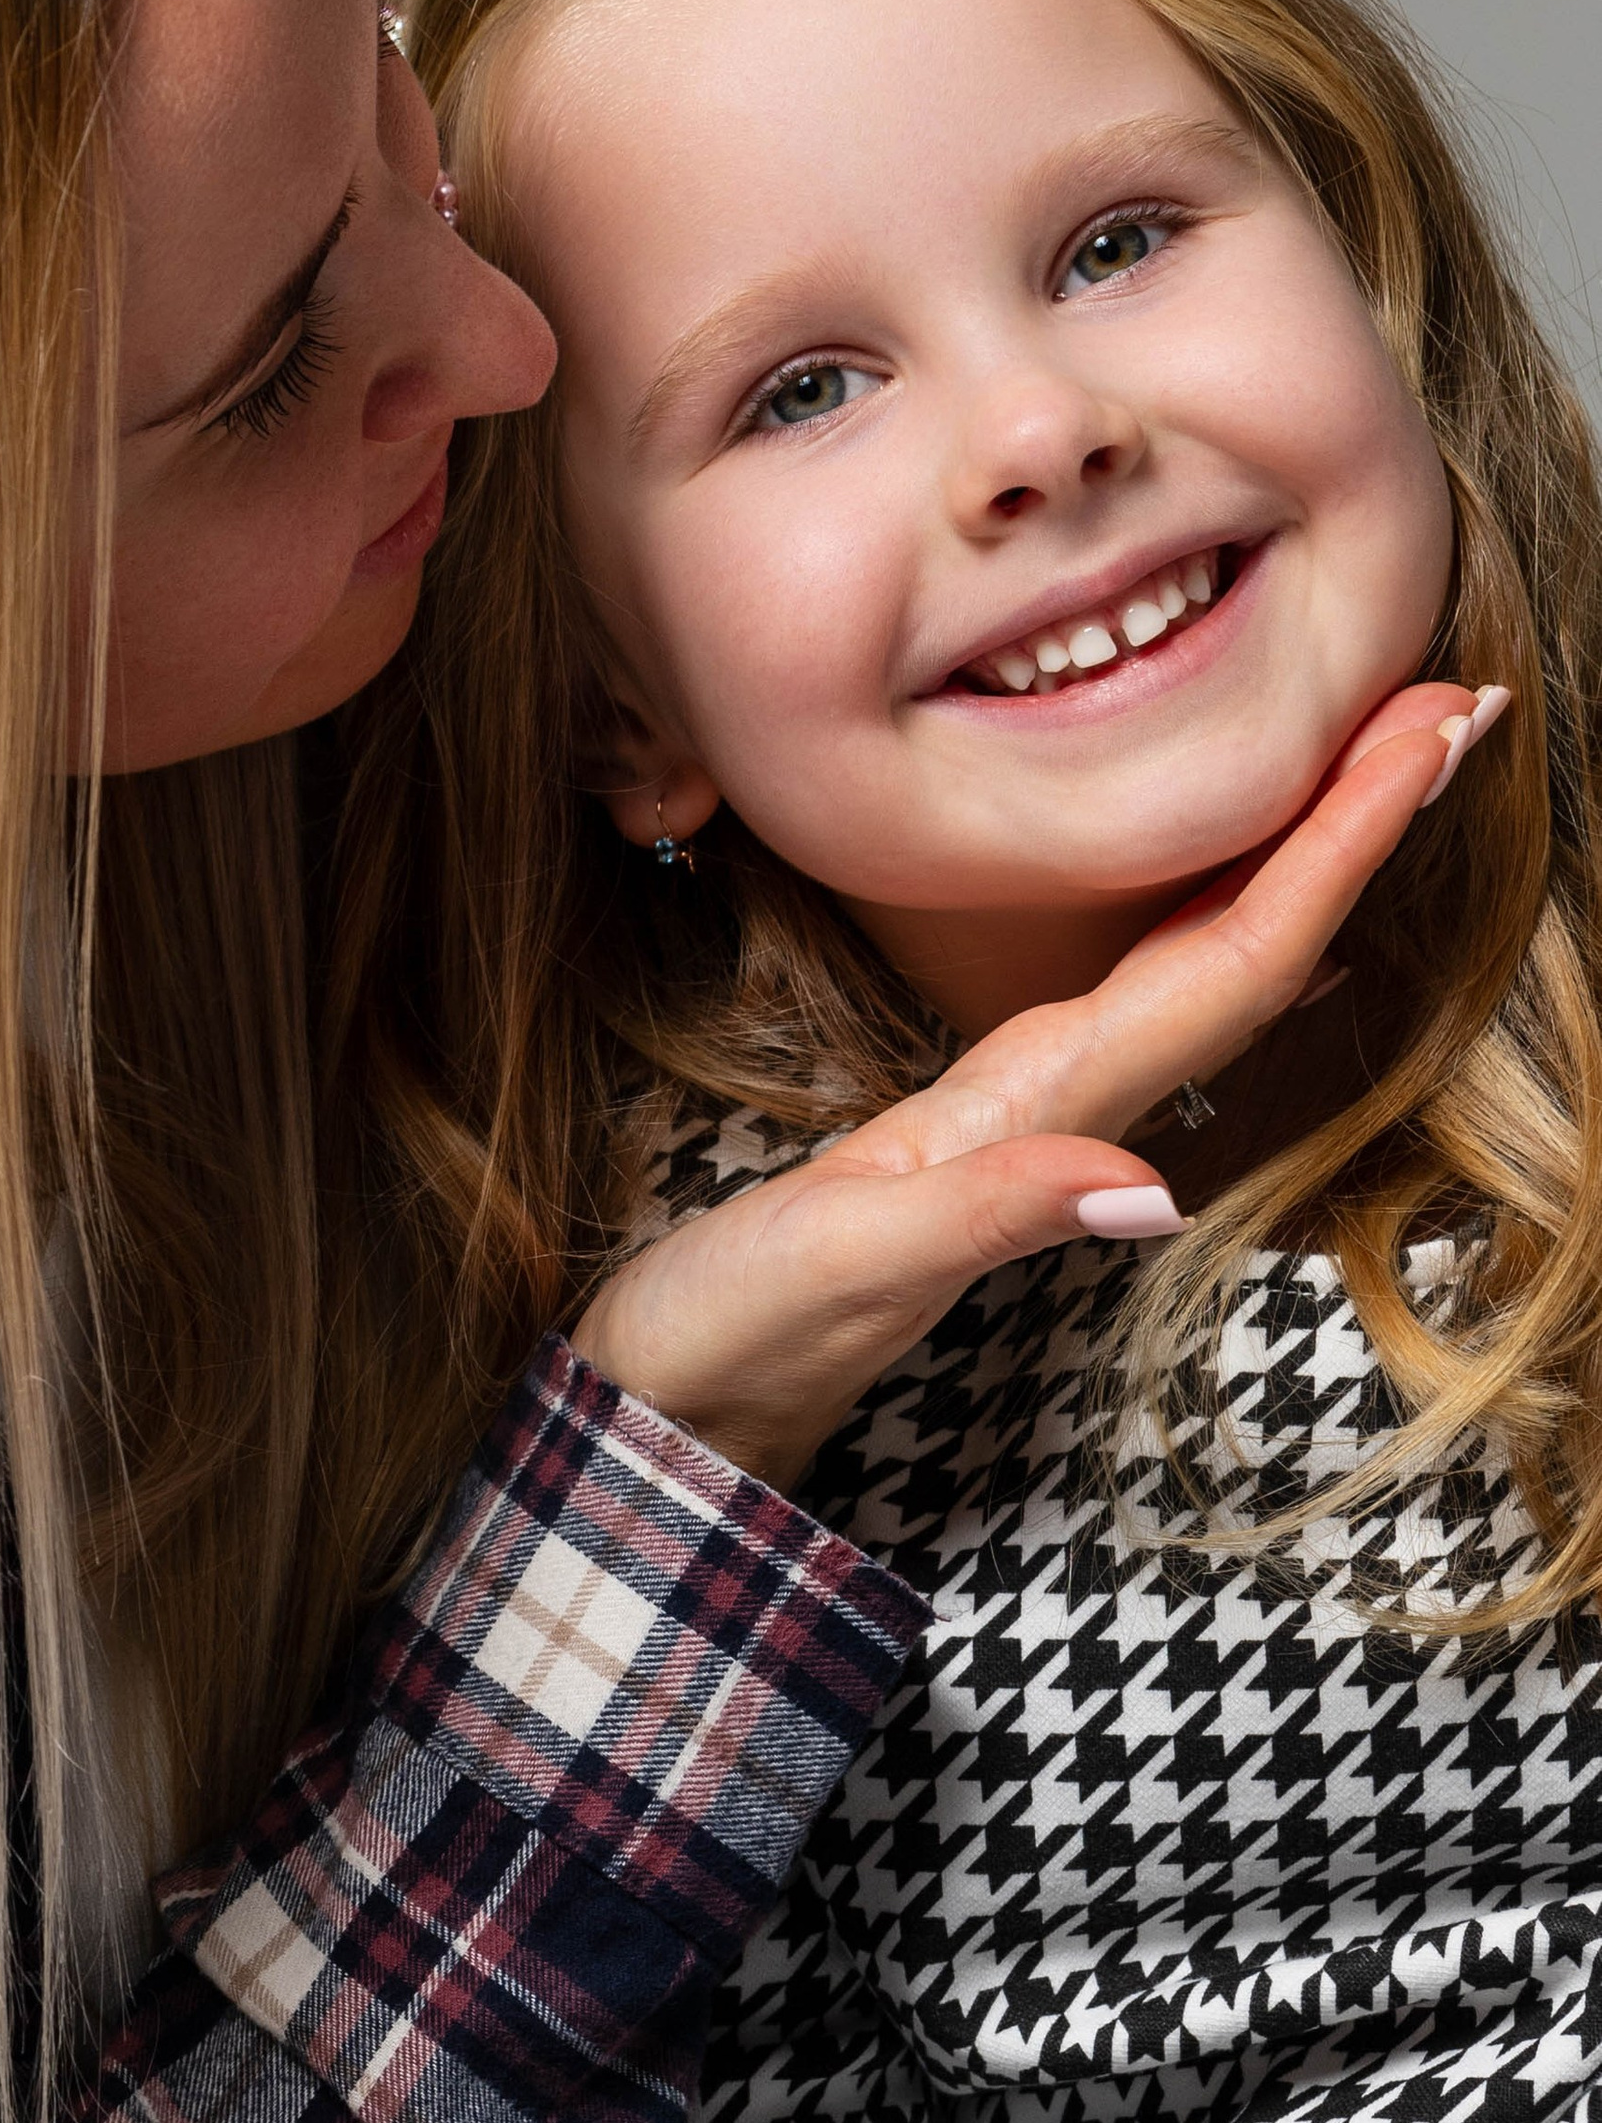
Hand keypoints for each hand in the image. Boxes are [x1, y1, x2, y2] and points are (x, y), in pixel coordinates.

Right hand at [570, 679, 1506, 1488]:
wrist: (669, 1417)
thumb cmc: (734, 1338)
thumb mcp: (846, 1265)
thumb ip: (987, 1220)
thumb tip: (1150, 1190)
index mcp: (1043, 1111)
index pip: (1232, 961)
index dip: (1338, 848)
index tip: (1431, 740)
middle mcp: (1062, 1109)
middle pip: (1248, 949)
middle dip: (1353, 826)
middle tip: (1453, 705)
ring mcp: (1029, 1120)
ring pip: (1202, 970)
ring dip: (1300, 867)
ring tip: (1382, 767)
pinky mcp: (979, 1123)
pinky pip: (1136, 1002)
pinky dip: (1210, 933)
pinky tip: (1253, 919)